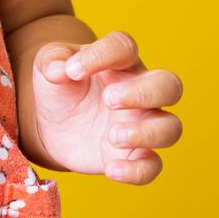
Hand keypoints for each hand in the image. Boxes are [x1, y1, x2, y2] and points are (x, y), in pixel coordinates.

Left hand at [29, 30, 182, 183]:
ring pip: (170, 127)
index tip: (73, 69)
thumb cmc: (61, 88)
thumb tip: (60, 69)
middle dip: (143, 93)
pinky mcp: (135, 155)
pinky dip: (137, 170)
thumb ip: (51, 60)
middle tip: (109, 100)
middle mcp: (139, 91)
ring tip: (113, 135)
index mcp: (118, 62)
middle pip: (169, 85)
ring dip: (146, 132)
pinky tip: (112, 168)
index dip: (103, 54)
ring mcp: (141, 124)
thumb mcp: (48, 67)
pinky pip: (153, 165)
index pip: (124, 47)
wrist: (53, 127)